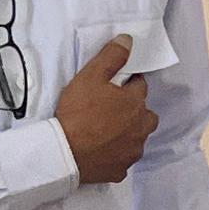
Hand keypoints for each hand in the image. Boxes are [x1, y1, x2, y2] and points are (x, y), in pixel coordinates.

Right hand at [55, 41, 155, 186]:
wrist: (63, 153)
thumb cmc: (77, 112)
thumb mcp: (90, 76)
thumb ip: (111, 57)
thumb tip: (128, 40)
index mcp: (135, 102)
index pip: (139, 85)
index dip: (127, 84)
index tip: (113, 87)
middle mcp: (141, 127)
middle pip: (145, 114)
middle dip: (133, 110)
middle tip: (110, 110)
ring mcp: (133, 150)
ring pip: (137, 137)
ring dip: (128, 132)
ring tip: (106, 130)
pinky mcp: (122, 169)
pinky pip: (124, 158)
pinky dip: (117, 154)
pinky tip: (102, 151)